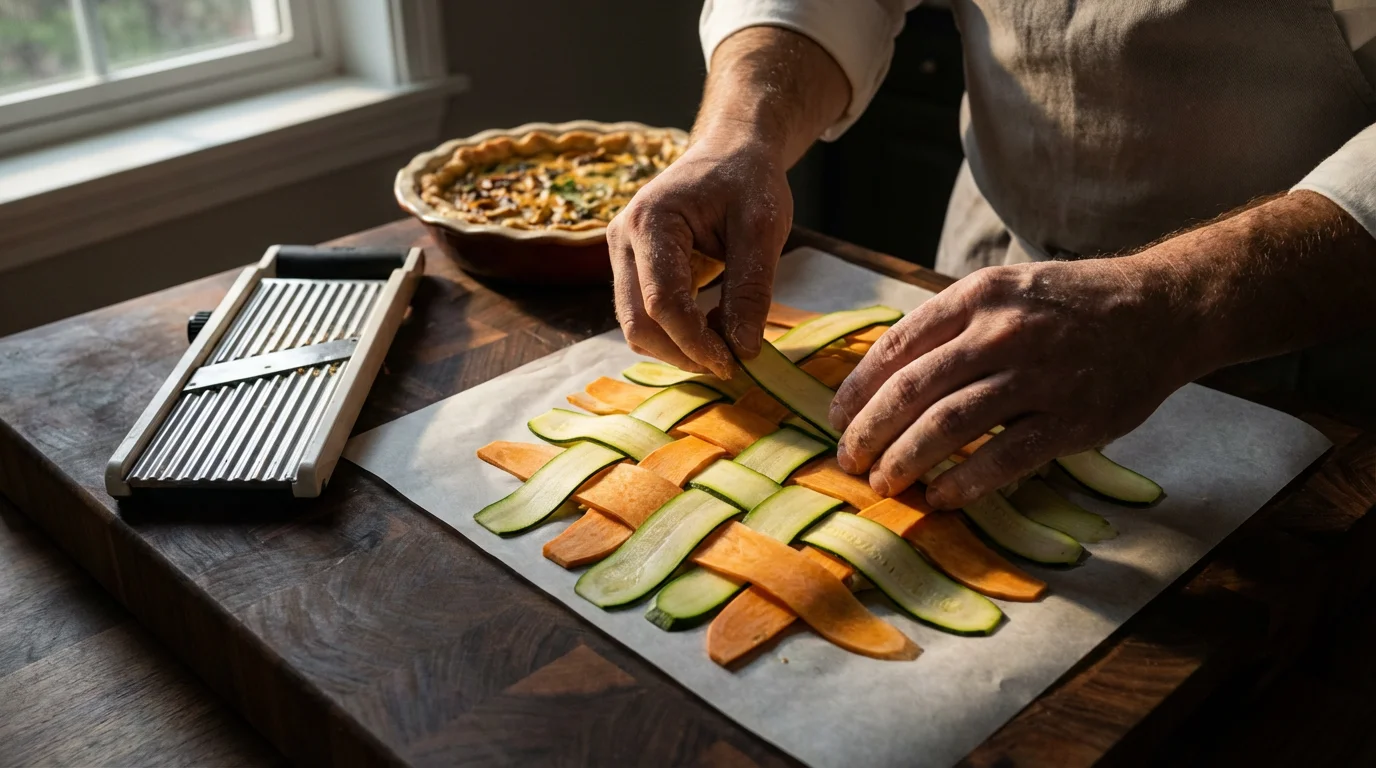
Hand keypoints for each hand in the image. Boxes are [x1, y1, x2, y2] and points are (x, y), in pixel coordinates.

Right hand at [608, 134, 791, 378]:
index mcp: (650, 220)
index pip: (662, 300)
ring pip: (636, 327)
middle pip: (638, 322)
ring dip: (677, 350)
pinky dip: (675, 336)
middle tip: (730, 366)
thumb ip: (751, 288)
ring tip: (724, 349)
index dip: (695, 341)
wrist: (729, 153)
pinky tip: (712, 332)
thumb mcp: (763, 228)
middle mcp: (622, 238)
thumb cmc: (747, 180)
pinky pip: (644, 316)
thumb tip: (744, 350)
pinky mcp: (631, 268)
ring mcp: (621, 255)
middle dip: (683, 353)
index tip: (733, 363)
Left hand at [828, 256, 1203, 508]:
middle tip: (848, 460)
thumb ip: (951, 325)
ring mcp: (1038, 375)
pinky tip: (940, 498)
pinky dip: (965, 483)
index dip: (857, 389)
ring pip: (948, 425)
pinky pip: (1004, 458)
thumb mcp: (1005, 290)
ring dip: (905, 460)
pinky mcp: (1072, 418)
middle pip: (912, 390)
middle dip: (869, 431)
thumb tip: (885, 376)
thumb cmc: (1072, 304)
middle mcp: (1001, 332)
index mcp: (977, 296)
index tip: (836, 418)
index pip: (897, 347)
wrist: (1162, 308)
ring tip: (884, 483)